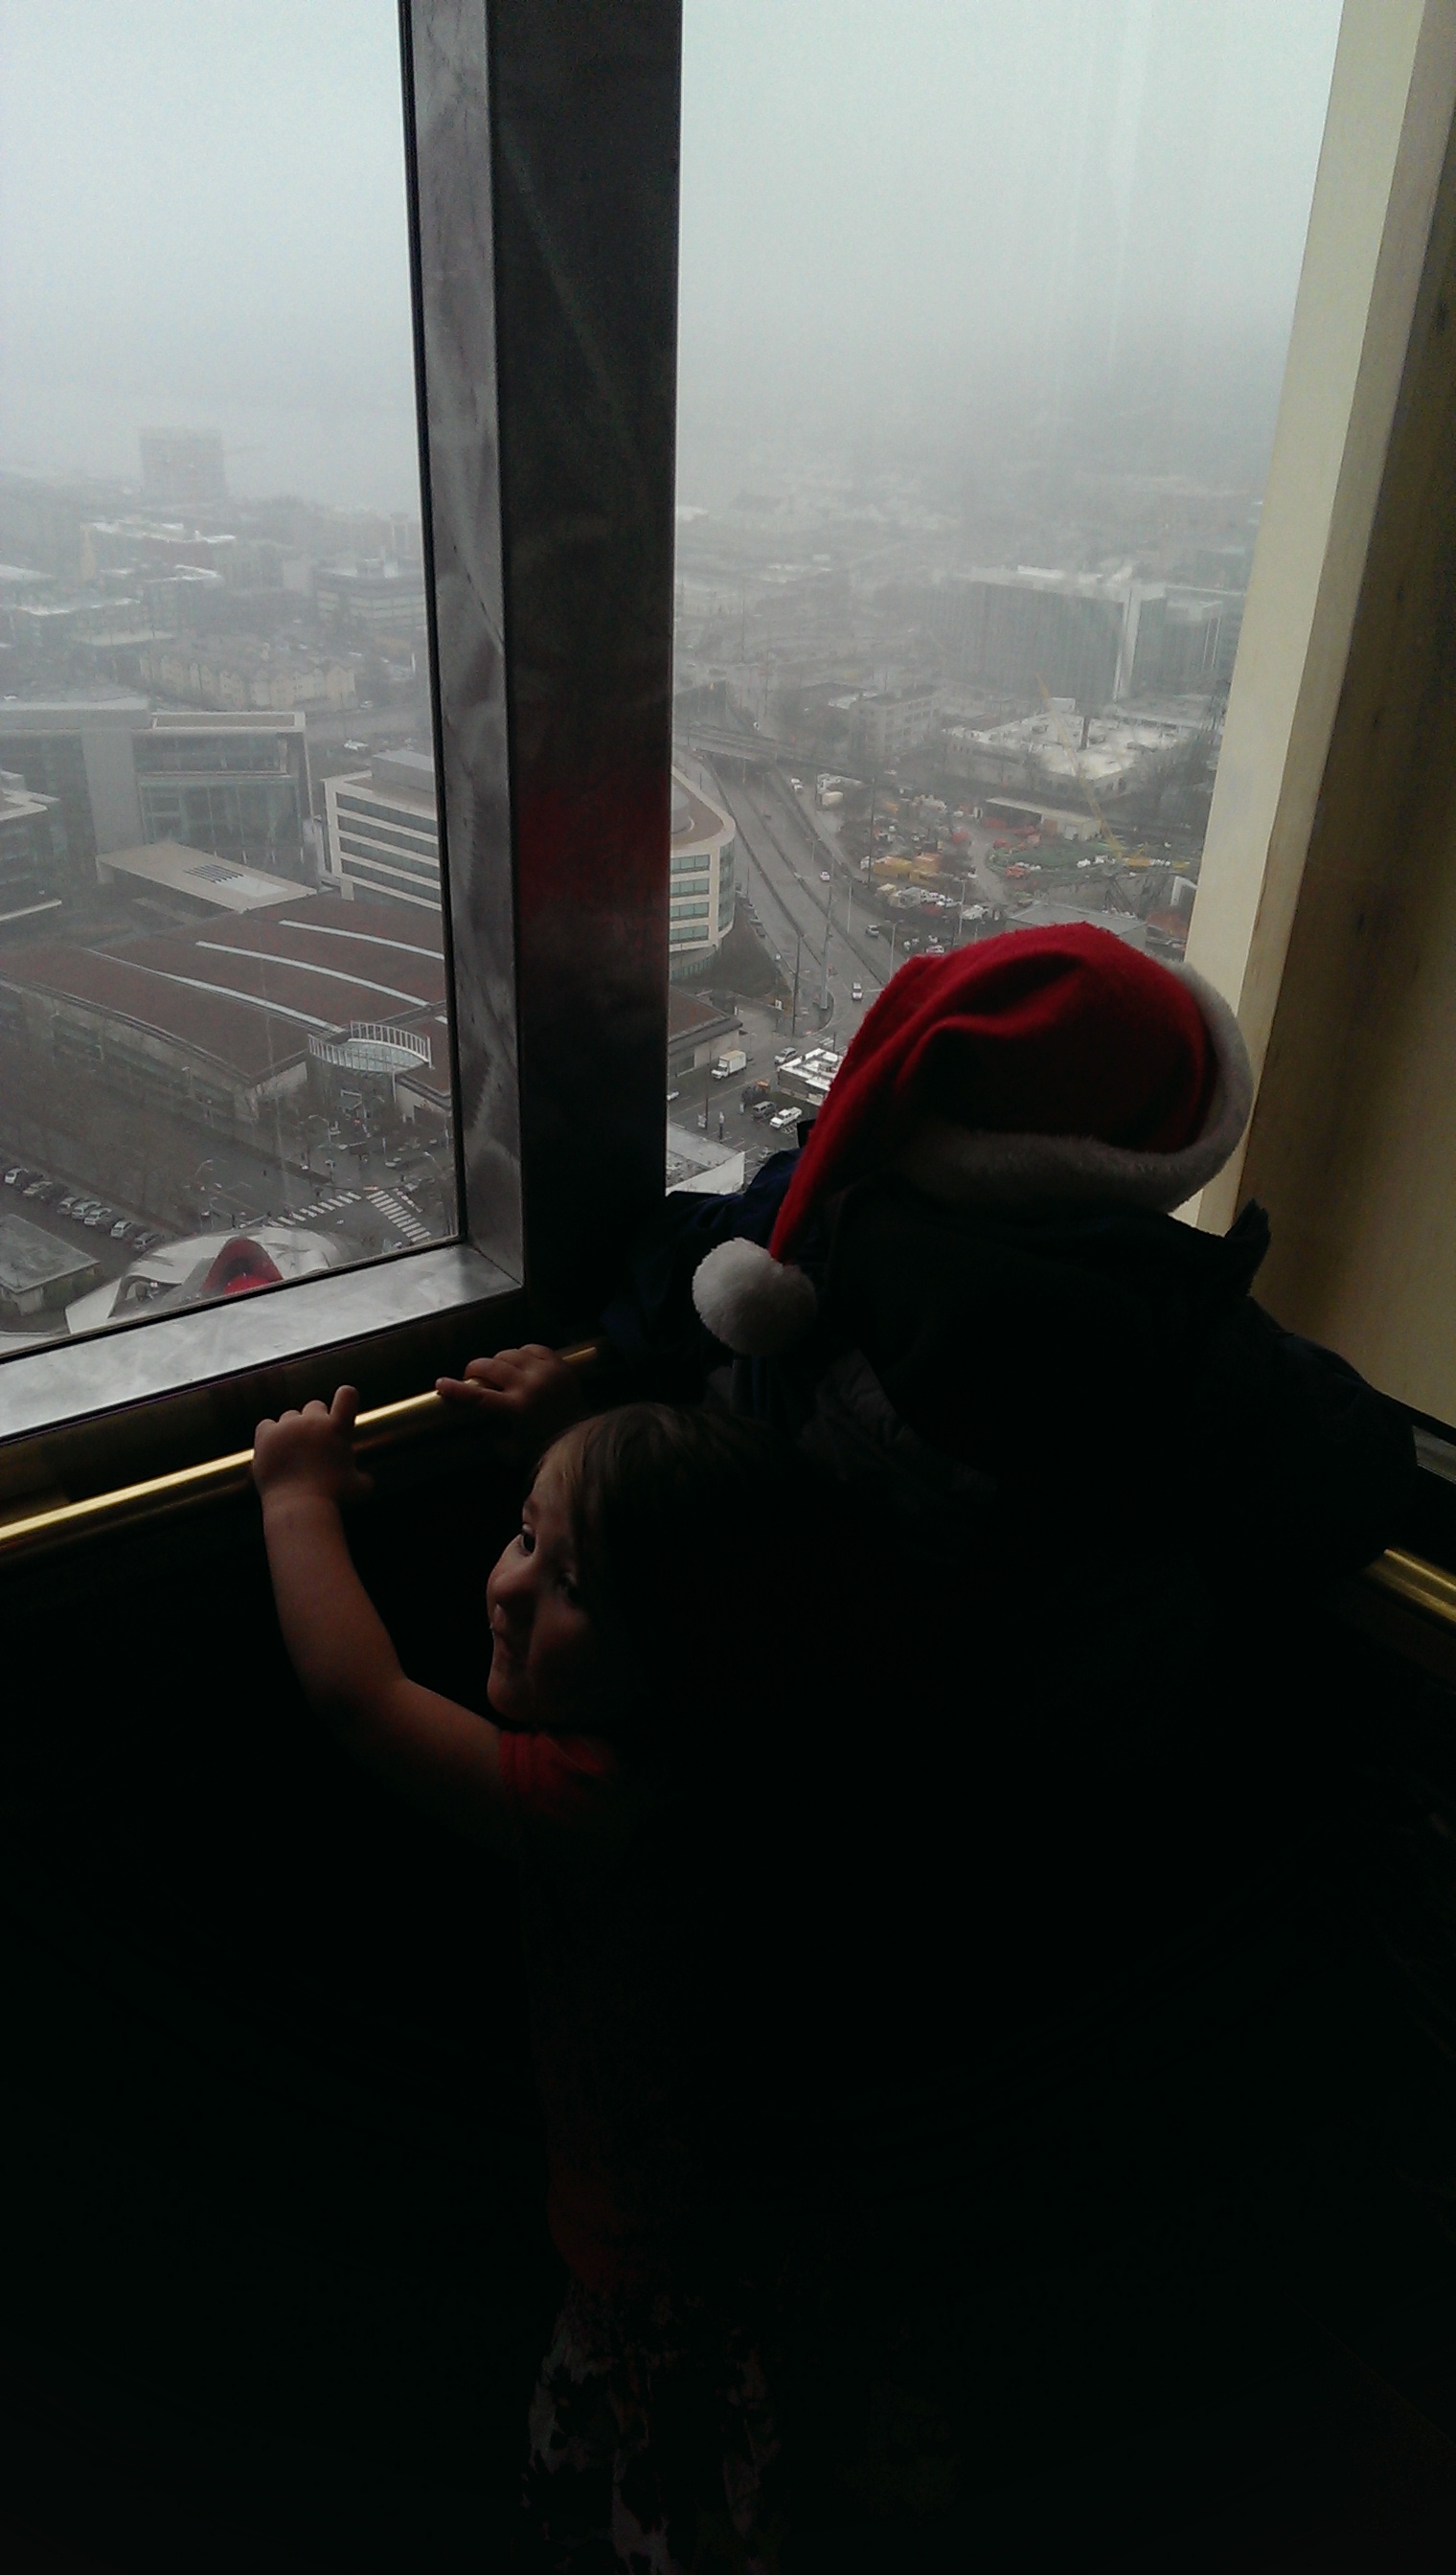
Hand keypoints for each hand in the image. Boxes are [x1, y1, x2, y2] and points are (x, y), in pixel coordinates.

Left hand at [252, 1386, 373, 1509]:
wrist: (298, 1505)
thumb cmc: (332, 1498)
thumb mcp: (359, 1487)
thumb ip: (361, 1476)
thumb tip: (364, 1479)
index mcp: (338, 1429)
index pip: (347, 1395)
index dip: (346, 1397)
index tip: (344, 1404)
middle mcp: (313, 1421)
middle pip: (314, 1405)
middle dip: (316, 1420)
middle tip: (315, 1442)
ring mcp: (288, 1427)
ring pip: (290, 1415)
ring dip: (293, 1428)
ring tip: (293, 1451)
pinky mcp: (266, 1435)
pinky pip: (267, 1425)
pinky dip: (270, 1434)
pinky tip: (274, 1449)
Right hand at [435, 1344, 586, 1460]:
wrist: (579, 1439)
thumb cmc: (542, 1449)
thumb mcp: (508, 1450)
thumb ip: (489, 1434)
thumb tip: (474, 1420)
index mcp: (516, 1408)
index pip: (477, 1395)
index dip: (455, 1389)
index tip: (440, 1384)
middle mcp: (529, 1386)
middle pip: (491, 1366)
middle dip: (474, 1369)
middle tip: (471, 1376)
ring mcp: (546, 1372)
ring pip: (510, 1354)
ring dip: (497, 1361)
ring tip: (496, 1371)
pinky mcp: (559, 1365)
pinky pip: (533, 1348)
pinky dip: (521, 1353)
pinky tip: (518, 1362)